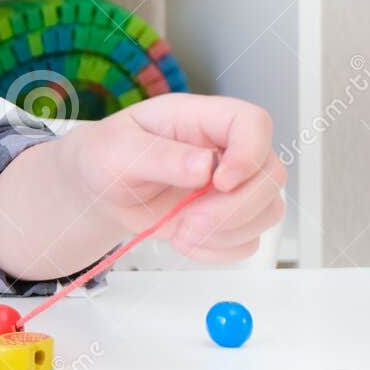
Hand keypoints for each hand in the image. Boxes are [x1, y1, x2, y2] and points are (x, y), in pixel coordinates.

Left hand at [65, 93, 285, 261]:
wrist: (98, 191)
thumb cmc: (104, 158)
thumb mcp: (116, 151)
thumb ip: (158, 156)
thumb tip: (205, 165)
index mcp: (199, 119)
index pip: (252, 122)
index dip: (250, 152)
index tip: (219, 182)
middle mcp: (223, 149)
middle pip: (271, 173)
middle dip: (236, 207)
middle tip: (191, 221)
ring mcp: (231, 185)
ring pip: (268, 209)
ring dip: (229, 231)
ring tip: (182, 232)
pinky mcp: (228, 217)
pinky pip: (249, 240)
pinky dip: (220, 250)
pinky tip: (185, 241)